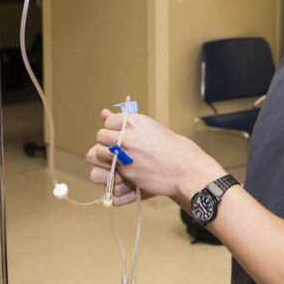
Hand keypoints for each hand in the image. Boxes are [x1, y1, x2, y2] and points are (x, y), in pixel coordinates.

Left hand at [87, 109, 224, 204]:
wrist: (185, 168)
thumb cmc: (172, 148)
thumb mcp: (149, 127)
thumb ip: (125, 122)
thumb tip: (102, 112)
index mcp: (134, 121)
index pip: (108, 121)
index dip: (113, 129)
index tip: (121, 135)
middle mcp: (127, 136)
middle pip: (101, 136)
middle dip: (107, 143)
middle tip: (119, 149)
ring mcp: (124, 154)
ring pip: (98, 152)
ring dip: (107, 157)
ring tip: (120, 160)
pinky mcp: (125, 171)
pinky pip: (107, 169)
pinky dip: (113, 171)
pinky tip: (125, 170)